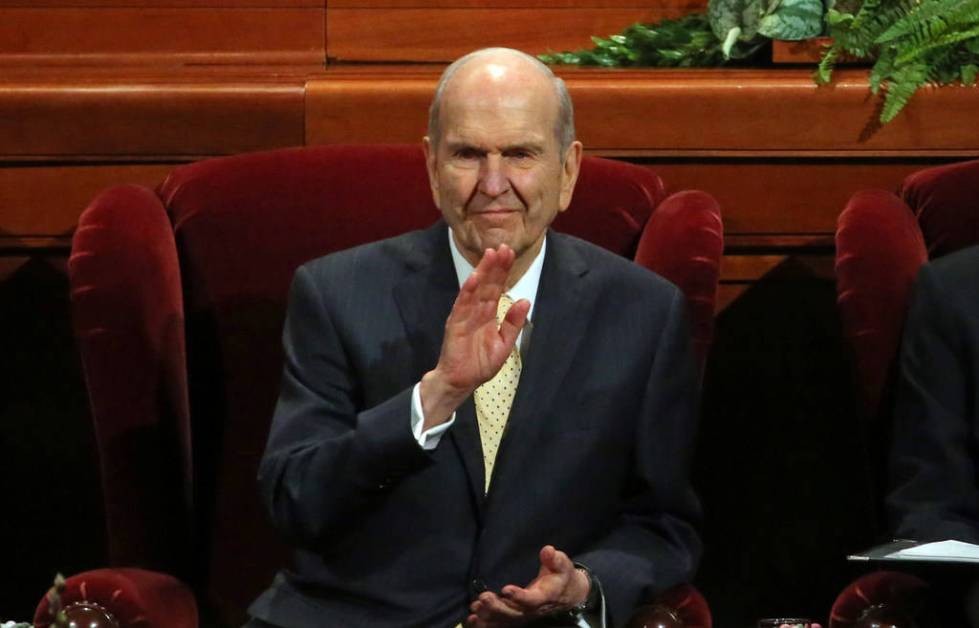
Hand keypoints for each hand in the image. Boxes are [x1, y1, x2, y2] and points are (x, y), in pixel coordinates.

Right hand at [420, 244, 529, 427]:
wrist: (461, 382)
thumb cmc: (480, 364)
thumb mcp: (504, 344)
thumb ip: (514, 323)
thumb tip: (525, 301)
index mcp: (489, 314)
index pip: (497, 288)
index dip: (503, 271)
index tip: (510, 253)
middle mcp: (477, 311)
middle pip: (487, 284)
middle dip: (495, 266)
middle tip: (503, 247)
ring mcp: (465, 315)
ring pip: (475, 289)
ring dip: (482, 272)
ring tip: (490, 255)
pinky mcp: (455, 324)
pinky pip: (461, 305)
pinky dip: (467, 291)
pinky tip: (473, 278)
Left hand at [466, 545, 589, 626]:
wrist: (567, 595)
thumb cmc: (561, 576)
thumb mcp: (562, 565)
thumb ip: (555, 559)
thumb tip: (548, 550)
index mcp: (544, 596)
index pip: (531, 600)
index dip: (519, 596)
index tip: (505, 589)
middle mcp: (532, 610)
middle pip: (514, 613)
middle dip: (497, 607)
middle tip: (483, 598)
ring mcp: (523, 615)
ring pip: (505, 620)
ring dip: (489, 615)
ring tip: (475, 607)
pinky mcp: (516, 617)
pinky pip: (501, 623)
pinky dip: (487, 623)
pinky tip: (472, 620)